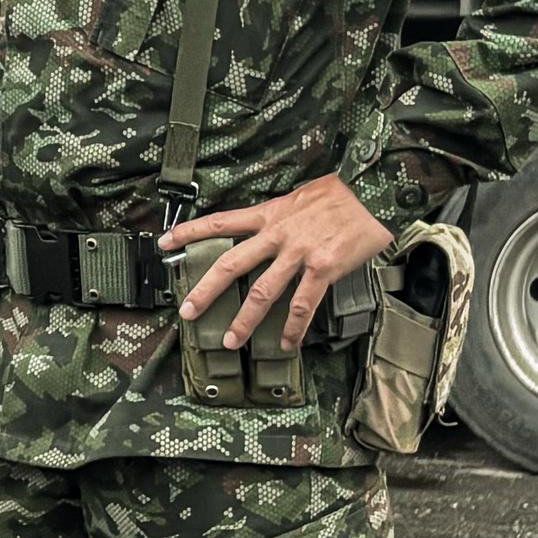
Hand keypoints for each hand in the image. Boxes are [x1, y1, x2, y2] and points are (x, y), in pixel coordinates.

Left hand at [162, 175, 394, 351]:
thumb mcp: (300, 197)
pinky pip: (303, 304)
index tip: (164, 243)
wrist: (374, 194)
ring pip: (264, 291)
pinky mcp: (323, 268)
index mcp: (269, 215)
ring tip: (231, 341)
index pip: (220, 222)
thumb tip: (266, 225)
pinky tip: (286, 343)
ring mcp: (299, 253)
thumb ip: (279, 215)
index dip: (189, 233)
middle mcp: (278, 234)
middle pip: (232, 263)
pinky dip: (293, 327)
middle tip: (188, 311)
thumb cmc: (340, 196)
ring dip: (245, 320)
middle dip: (206, 290)